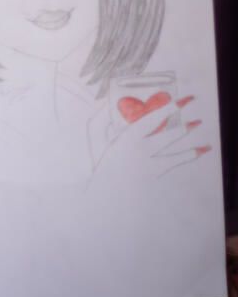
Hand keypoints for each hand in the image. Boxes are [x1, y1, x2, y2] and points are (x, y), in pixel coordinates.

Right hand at [90, 95, 210, 185]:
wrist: (103, 194)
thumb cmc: (99, 162)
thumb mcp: (94, 136)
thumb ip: (101, 119)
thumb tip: (107, 105)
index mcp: (127, 139)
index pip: (152, 120)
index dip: (168, 110)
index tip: (179, 101)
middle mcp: (141, 152)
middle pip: (168, 136)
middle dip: (184, 125)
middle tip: (196, 115)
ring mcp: (150, 166)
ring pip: (175, 153)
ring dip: (191, 143)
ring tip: (202, 132)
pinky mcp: (154, 176)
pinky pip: (175, 163)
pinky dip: (189, 156)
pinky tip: (201, 151)